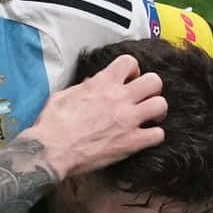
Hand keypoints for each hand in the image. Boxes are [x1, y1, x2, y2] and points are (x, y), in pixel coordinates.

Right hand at [23, 55, 165, 179]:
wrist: (52, 150)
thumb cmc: (52, 124)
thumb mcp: (64, 95)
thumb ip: (83, 88)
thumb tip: (92, 84)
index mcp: (103, 82)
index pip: (130, 61)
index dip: (133, 70)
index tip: (129, 80)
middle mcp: (120, 98)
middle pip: (154, 81)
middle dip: (151, 89)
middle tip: (143, 99)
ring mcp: (128, 120)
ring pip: (161, 105)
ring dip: (157, 111)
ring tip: (149, 118)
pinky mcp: (131, 143)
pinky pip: (158, 135)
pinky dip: (154, 136)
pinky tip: (145, 138)